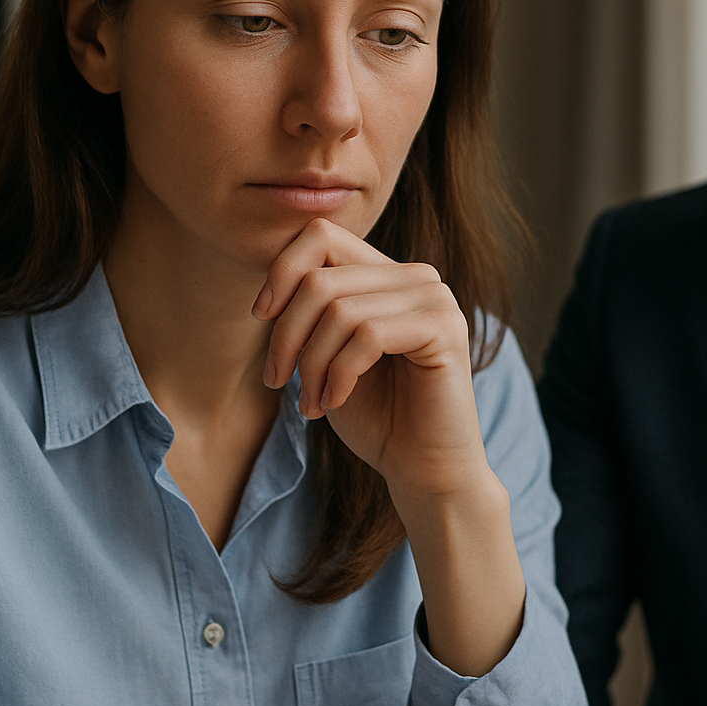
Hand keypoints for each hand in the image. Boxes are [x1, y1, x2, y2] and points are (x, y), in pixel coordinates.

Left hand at [252, 217, 490, 500]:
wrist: (423, 470)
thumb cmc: (376, 416)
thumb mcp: (328, 354)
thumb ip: (313, 312)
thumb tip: (271, 287)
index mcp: (387, 275)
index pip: (321, 234)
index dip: (282, 271)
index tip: (261, 316)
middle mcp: (415, 276)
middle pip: (321, 279)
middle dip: (286, 335)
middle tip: (278, 381)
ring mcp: (435, 299)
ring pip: (339, 310)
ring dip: (311, 364)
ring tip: (311, 403)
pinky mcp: (445, 328)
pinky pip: (367, 336)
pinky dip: (339, 374)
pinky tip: (335, 402)